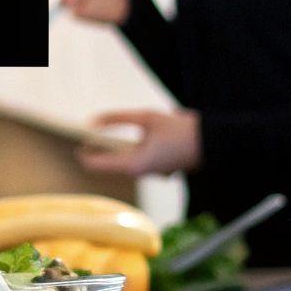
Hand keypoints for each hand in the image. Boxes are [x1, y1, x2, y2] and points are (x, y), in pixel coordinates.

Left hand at [76, 108, 199, 175]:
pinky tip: (124, 148)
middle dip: (96, 156)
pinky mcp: (158, 169)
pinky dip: (127, 155)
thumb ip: (117, 118)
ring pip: (123, 165)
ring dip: (112, 156)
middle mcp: (141, 173)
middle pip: (109, 167)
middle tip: (84, 144)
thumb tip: (93, 121)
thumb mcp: (146, 117)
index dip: (84, 156)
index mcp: (135, 164)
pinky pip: (136, 163)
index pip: (99, 165)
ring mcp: (150, 173)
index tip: (77, 146)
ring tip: (99, 147)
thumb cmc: (180, 129)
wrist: (212, 142)